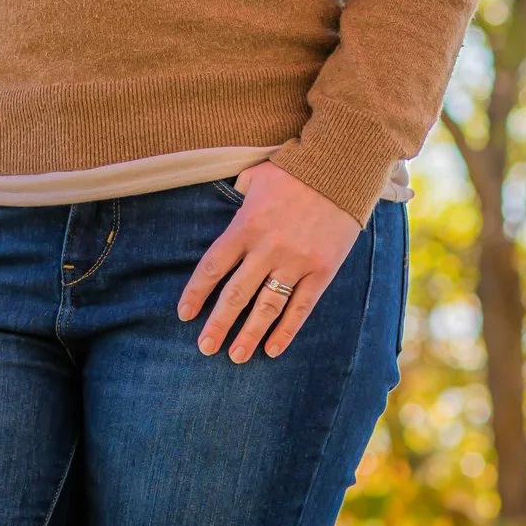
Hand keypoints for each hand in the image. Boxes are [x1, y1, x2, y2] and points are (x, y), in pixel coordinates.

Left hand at [176, 160, 361, 361]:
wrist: (340, 169)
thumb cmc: (292, 171)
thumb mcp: (255, 177)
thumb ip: (237, 197)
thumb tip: (228, 206)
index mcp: (245, 225)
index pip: (213, 266)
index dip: (196, 293)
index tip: (184, 315)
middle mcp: (268, 248)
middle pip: (236, 294)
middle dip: (218, 324)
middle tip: (205, 348)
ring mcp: (296, 261)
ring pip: (267, 307)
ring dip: (249, 334)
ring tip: (235, 356)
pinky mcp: (322, 270)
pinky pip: (301, 307)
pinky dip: (286, 330)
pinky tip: (272, 349)